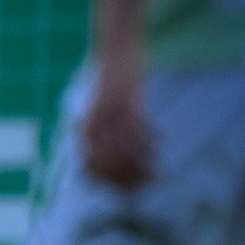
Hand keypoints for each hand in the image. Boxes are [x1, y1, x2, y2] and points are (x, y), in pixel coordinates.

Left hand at [81, 57, 153, 189]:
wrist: (116, 52)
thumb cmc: (112, 86)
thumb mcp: (103, 113)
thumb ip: (104, 136)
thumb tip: (108, 161)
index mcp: (85, 130)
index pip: (93, 167)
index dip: (111, 182)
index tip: (128, 191)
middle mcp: (93, 125)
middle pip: (108, 163)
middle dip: (127, 179)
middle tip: (146, 185)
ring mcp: (108, 114)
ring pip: (123, 151)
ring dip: (140, 166)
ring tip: (155, 174)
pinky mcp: (125, 101)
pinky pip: (136, 130)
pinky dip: (148, 142)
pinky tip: (159, 145)